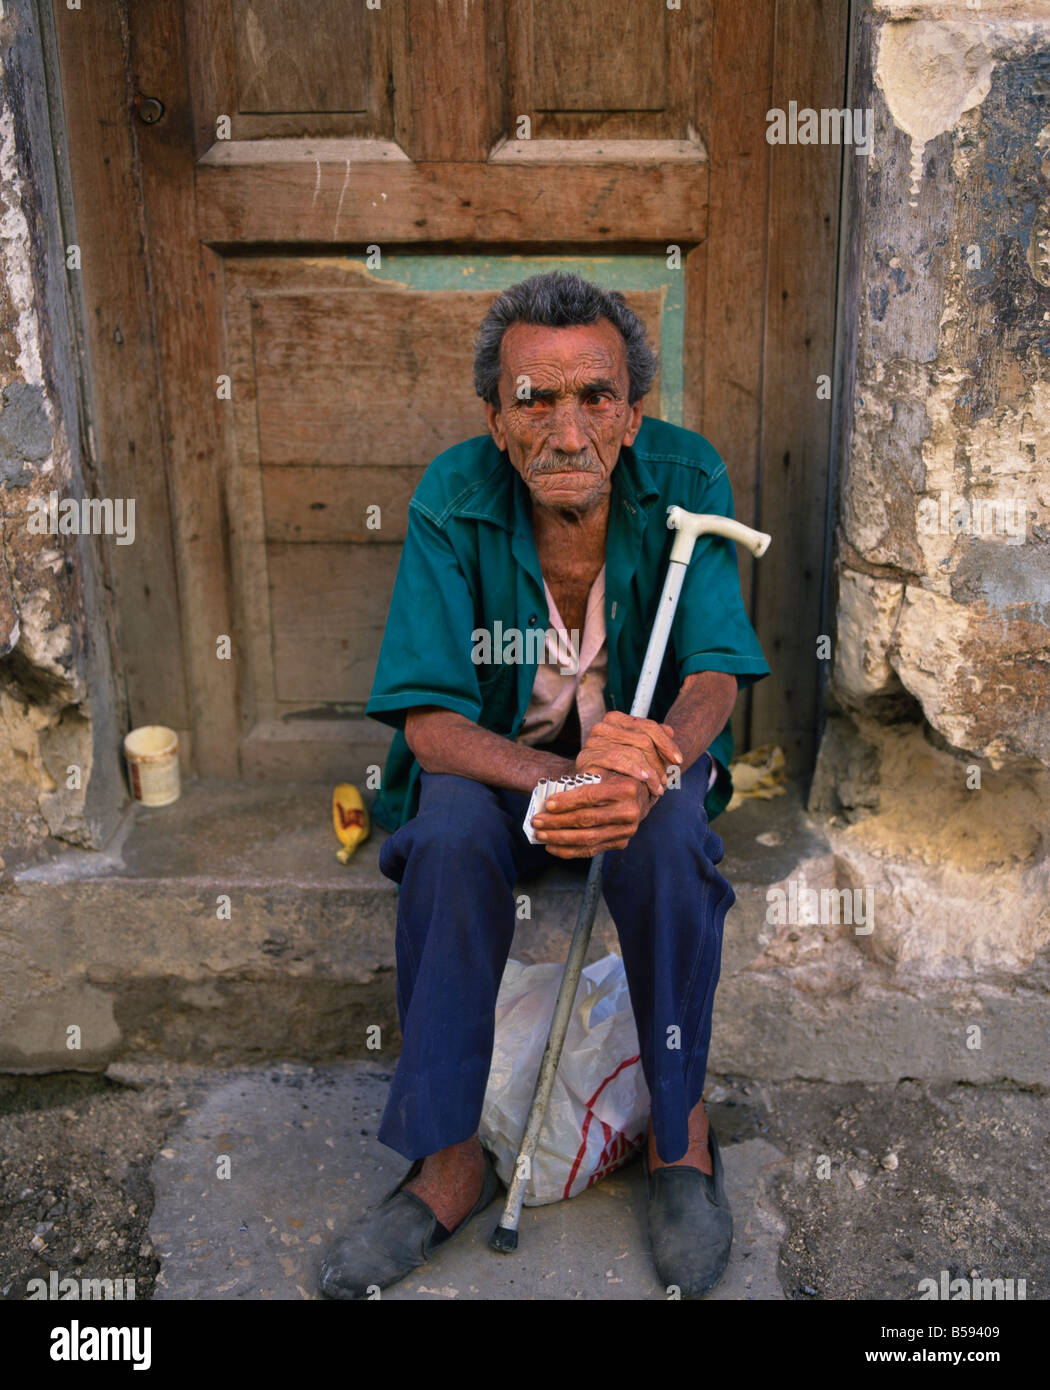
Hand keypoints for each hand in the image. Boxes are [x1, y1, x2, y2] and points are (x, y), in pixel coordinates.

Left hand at [531, 770, 656, 857]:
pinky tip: (552, 847)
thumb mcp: (601, 769)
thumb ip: (582, 779)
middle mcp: (629, 811)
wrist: (638, 794)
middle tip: (537, 821)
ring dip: (560, 838)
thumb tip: (552, 797)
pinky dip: (569, 850)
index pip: (590, 796)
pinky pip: (591, 850)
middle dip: (557, 822)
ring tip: (540, 835)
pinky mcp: (621, 842)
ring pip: (588, 838)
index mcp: (625, 788)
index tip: (548, 804)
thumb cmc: (613, 779)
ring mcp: (626, 830)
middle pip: (587, 819)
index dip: (567, 801)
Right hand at [574, 711, 683, 793]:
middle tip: (666, 781)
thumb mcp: (642, 756)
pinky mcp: (586, 757)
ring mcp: (592, 741)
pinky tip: (644, 780)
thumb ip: (656, 741)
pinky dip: (634, 770)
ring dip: (651, 773)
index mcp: (616, 719)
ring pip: (634, 751)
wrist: (592, 792)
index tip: (679, 761)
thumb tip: (670, 730)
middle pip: (643, 740)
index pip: (649, 727)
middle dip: (660, 763)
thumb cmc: (620, 774)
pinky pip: (616, 759)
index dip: (667, 744)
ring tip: (659, 788)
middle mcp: (602, 726)